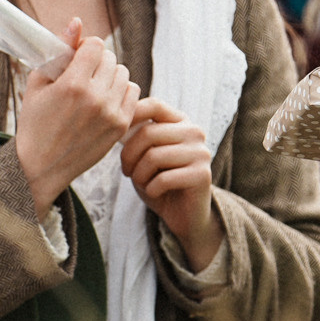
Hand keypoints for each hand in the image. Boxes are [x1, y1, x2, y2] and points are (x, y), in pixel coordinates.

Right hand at [13, 21, 139, 211]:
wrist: (40, 165)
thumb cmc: (34, 122)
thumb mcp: (38, 83)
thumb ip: (59, 51)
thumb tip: (76, 22)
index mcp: (72, 85)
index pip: (96, 45)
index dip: (86, 47)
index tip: (77, 57)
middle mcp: (96, 98)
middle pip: (111, 58)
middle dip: (97, 61)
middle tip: (84, 74)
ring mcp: (111, 113)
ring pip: (124, 74)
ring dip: (111, 75)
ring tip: (94, 87)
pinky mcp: (121, 126)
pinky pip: (134, 93)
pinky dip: (122, 92)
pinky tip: (106, 99)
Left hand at [123, 97, 219, 270]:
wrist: (184, 215)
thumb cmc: (160, 181)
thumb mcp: (146, 154)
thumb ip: (138, 135)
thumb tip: (118, 119)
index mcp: (181, 121)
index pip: (154, 105)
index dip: (131, 115)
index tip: (117, 136)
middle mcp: (195, 132)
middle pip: (149, 133)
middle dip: (128, 156)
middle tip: (126, 171)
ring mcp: (201, 152)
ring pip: (153, 156)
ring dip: (139, 175)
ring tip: (141, 183)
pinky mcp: (202, 175)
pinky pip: (163, 179)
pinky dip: (150, 189)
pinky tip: (154, 193)